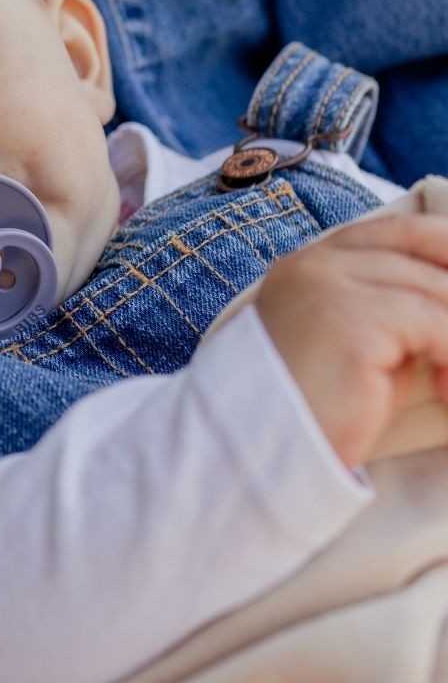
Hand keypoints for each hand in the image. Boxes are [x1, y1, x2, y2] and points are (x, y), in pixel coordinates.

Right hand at [255, 214, 447, 469]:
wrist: (253, 450)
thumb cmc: (308, 407)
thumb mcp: (352, 342)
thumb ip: (392, 309)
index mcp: (309, 263)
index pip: (401, 232)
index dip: (445, 251)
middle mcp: (316, 264)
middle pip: (426, 255)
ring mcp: (331, 286)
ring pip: (438, 291)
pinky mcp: (352, 321)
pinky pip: (437, 326)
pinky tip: (444, 393)